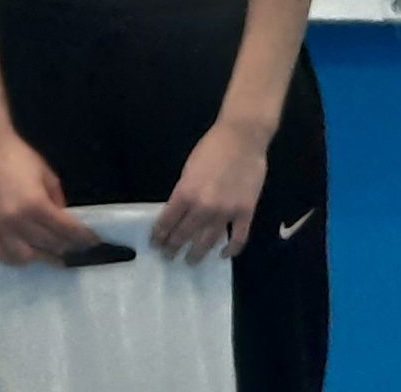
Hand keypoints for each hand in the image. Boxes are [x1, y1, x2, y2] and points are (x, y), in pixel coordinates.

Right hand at [0, 134, 99, 264]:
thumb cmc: (21, 158)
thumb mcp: (49, 177)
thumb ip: (58, 202)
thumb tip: (64, 223)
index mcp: (36, 204)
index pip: (65, 230)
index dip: (83, 237)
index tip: (94, 241)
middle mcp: (17, 220)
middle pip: (49, 244)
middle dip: (67, 247)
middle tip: (78, 247)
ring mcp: (0, 226)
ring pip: (26, 255)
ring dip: (43, 256)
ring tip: (53, 253)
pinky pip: (1, 253)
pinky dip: (14, 258)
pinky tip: (26, 253)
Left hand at [153, 119, 270, 263]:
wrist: (242, 138)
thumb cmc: (212, 148)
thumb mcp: (188, 169)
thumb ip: (184, 192)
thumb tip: (179, 211)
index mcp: (185, 193)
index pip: (167, 221)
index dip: (160, 235)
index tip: (155, 244)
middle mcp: (203, 207)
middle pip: (184, 234)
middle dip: (174, 247)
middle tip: (168, 257)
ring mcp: (226, 212)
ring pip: (208, 241)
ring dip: (197, 253)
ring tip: (190, 262)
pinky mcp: (245, 212)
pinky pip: (238, 237)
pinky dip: (231, 249)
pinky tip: (223, 255)